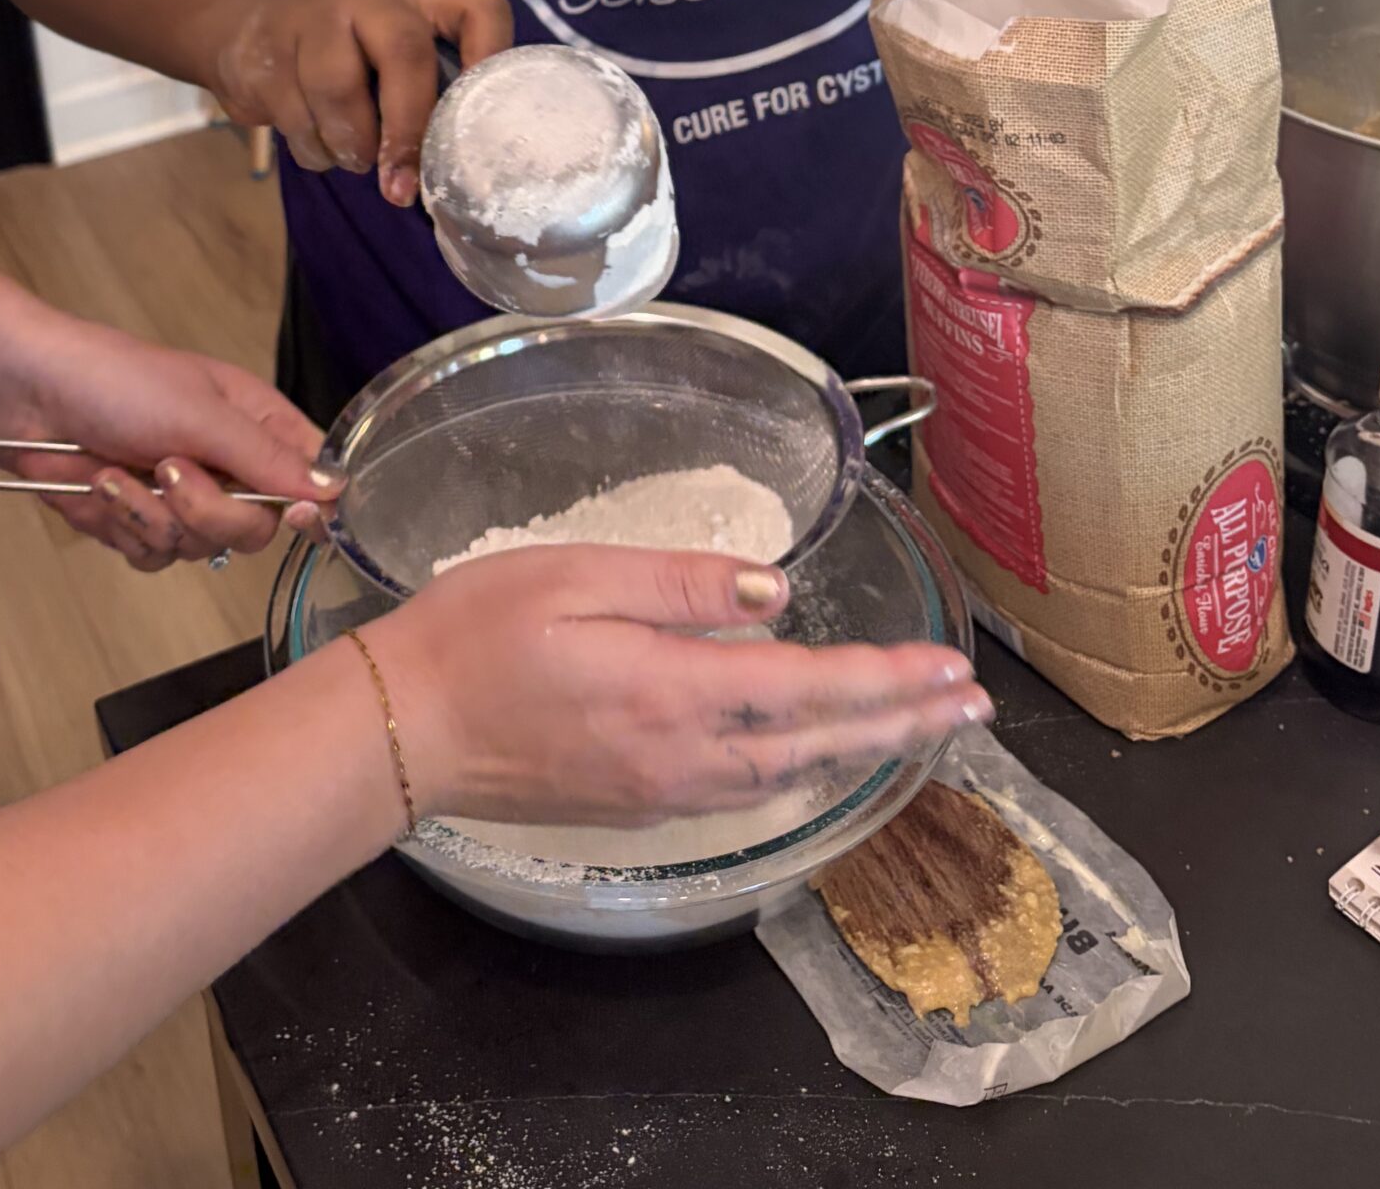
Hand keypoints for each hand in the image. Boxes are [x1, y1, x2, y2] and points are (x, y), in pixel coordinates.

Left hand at [0, 260, 332, 570]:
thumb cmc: (115, 381)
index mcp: (253, 422)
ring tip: (115, 473)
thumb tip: (336, 492)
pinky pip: (151, 556)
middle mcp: (223, 462)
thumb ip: (267, 458)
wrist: (21, 393)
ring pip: (199, 547)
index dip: (306, 503)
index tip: (291, 515)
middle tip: (169, 474)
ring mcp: (177, 495)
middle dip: (207, 511)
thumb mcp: (200, 413)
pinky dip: (121, 527)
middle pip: (255, 528)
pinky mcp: (133, 519)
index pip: (308, 475)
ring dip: (150, 515)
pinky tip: (98, 489)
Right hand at [212, 0, 511, 205]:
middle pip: (403, 54)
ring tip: (357, 158)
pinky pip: (296, 118)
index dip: (492, 61)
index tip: (487, 123)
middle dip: (406, 131)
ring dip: (351, 147)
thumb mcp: (395, 51)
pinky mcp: (266, 50)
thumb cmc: (349, 52)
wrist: (250, 21)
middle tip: (402, 188)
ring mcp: (314, 17)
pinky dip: (315, 151)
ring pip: (337, 91)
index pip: (481, 11)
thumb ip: (428, 91)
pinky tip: (319, 142)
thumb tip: (455, 171)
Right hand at [368, 547, 988, 826]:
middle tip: (973, 709)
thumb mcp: (575, 575)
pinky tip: (816, 749)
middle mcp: (684, 755)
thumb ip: (681, 586)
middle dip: (903, 724)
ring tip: (916, 726)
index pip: (808, 689)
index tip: (951, 671)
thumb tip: (777, 594)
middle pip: (819, 744)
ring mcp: (663, 790)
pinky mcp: (639, 804)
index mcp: (672, 690)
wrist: (405, 729)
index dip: (887, 682)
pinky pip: (747, 790)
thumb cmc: (477, 632)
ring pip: (789, 775)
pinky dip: (802, 766)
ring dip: (860, 747)